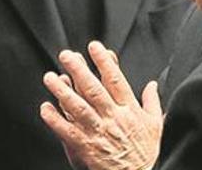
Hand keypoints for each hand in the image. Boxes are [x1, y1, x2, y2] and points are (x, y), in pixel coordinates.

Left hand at [40, 41, 162, 169]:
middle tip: (66, 55)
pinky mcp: (86, 148)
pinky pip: (68, 131)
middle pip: (93, 90)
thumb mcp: (156, 125)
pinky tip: (45, 108)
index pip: (116, 81)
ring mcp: (98, 133)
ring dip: (62, 91)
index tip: (94, 47)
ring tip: (50, 77)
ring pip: (78, 108)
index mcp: (129, 110)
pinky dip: (55, 120)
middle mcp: (113, 118)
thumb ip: (152, 102)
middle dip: (79, 70)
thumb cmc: (145, 153)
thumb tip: (152, 84)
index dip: (104, 62)